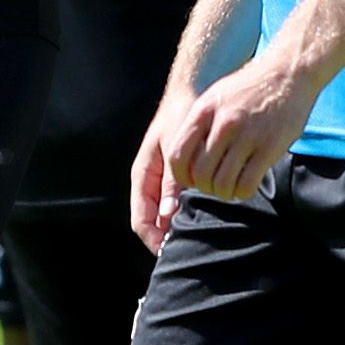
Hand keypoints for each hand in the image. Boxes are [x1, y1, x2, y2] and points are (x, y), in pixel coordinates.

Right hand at [128, 93, 188, 250]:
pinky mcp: (178, 177)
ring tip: (197, 240)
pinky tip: (204, 220)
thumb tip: (167, 216)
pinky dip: (186, 215)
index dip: (153, 240)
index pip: (140, 220)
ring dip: (177, 229)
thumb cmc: (182, 117)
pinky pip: (177, 204)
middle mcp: (149, 182)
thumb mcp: (176, 150)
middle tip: (188, 251)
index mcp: (142, 175)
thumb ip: (172, 183)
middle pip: (151, 222)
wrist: (192, 92)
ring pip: (165, 216)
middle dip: (165, 239)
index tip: (170, 252)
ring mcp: (163, 181)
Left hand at [163, 52, 312, 208]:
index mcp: (204, 111)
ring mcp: (248, 135)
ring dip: (223, 193)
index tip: (190, 180)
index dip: (180, 176)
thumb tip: (183, 158)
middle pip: (199, 173)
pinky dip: (242, 193)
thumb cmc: (249, 88)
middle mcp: (224, 123)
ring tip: (229, 188)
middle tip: (213, 186)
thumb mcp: (215, 97)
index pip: (177, 155)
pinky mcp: (270, 147)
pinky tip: (244, 187)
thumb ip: (199, 125)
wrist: (288, 73)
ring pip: (223, 183)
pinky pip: (247, 183)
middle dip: (203, 187)